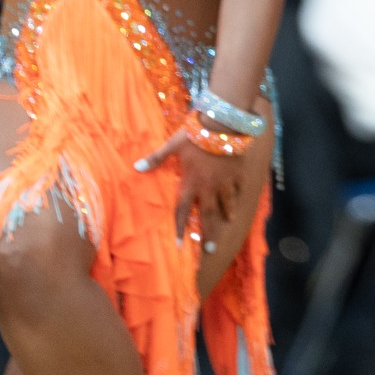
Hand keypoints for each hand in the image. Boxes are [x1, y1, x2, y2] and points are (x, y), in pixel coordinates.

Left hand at [134, 130, 245, 254]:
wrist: (223, 124)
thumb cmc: (195, 135)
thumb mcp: (173, 145)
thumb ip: (156, 158)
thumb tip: (136, 167)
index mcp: (191, 182)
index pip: (183, 210)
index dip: (180, 228)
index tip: (180, 245)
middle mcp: (209, 187)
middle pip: (208, 215)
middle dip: (209, 234)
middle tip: (210, 250)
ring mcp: (225, 182)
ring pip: (227, 203)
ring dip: (226, 214)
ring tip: (228, 222)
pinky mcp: (238, 173)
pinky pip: (238, 188)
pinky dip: (238, 194)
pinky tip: (239, 198)